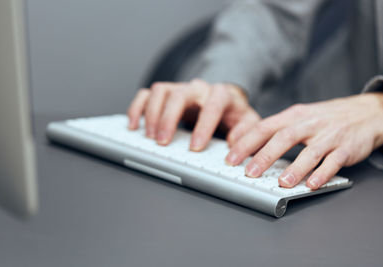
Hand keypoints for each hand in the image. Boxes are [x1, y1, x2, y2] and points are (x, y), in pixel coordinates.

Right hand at [127, 79, 259, 150]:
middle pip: (179, 94)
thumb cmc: (233, 113)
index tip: (195, 147)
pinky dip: (137, 108)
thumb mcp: (248, 122)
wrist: (224, 99)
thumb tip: (234, 142)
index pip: (212, 105)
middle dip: (169, 118)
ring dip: (152, 114)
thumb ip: (246, 131)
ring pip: (160, 91)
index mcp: (220, 94)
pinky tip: (135, 125)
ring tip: (151, 137)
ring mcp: (179, 88)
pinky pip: (146, 94)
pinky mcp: (165, 93)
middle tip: (163, 142)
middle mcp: (198, 88)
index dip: (203, 126)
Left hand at [225, 93, 382, 188]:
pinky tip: (312, 184)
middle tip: (249, 172)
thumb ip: (276, 129)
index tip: (231, 157)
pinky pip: (334, 162)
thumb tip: (247, 144)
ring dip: (295, 168)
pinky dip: (323, 174)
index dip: (246, 142)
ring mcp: (329, 136)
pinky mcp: (347, 148)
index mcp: (294, 116)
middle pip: (283, 138)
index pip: (265, 127)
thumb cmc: (326, 118)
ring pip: (310, 151)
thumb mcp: (299, 116)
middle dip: (264, 156)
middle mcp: (310, 124)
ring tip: (281, 183)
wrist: (366, 113)